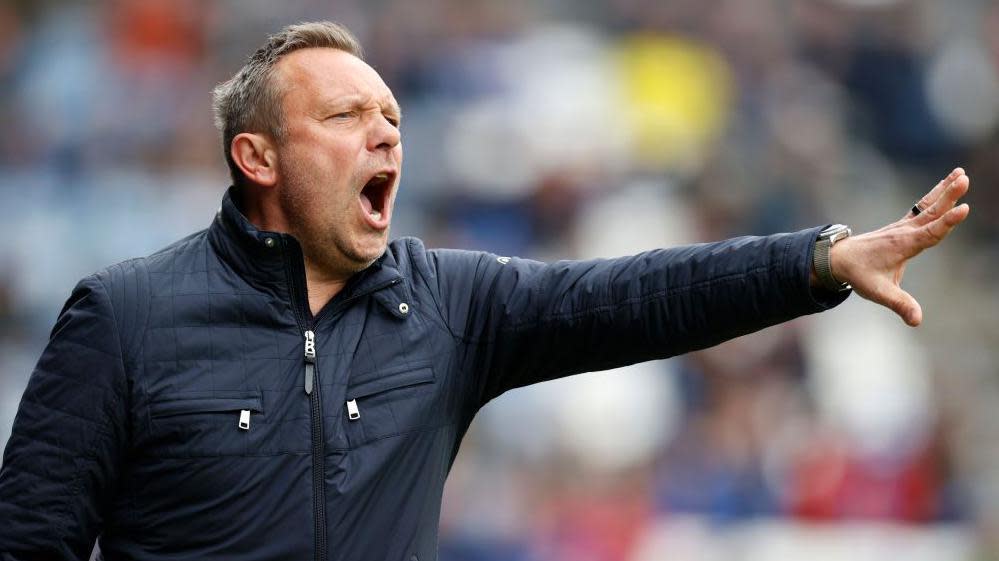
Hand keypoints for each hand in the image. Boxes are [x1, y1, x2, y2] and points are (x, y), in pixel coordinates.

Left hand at [828, 167, 970, 325]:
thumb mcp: (879, 293)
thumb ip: (899, 305)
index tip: (963, 208)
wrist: (838, 259)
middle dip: (948, 196)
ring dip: (943, 190)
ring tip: (960, 174)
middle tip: (964, 178)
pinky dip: (934, 196)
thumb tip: (916, 321)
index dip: (947, 222)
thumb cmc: (860, 275)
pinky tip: (946, 185)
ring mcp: (903, 226)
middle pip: (930, 212)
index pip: (929, 232)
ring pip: (927, 206)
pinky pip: (922, 208)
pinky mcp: (902, 226)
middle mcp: (904, 232)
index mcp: (903, 245)